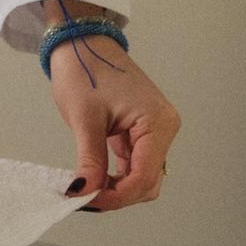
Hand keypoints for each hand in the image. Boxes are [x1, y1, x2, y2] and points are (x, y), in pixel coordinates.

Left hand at [45, 18, 178, 210]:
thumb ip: (90, 160)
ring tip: (87, 189)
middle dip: (119, 195)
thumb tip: (85, 192)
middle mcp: (164, 128)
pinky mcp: (141, 130)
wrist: (81, 43)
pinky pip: (135, 161)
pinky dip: (117, 174)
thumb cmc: (84, 71)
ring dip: (118, 186)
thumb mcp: (85, 119)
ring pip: (143, 174)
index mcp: (158, 124)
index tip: (88, 202)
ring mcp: (154, 129)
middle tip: (85, 199)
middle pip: (149, 181)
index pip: (145, 176)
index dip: (117, 196)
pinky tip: (95, 178)